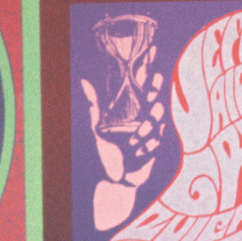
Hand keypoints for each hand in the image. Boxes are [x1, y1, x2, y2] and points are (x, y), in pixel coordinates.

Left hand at [80, 52, 165, 230]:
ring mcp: (152, 134)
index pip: (143, 90)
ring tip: (135, 139)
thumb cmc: (108, 152)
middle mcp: (144, 120)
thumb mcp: (98, 128)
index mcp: (133, 113)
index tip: (150, 62)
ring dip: (147, 126)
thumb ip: (94, 107)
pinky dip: (147, 145)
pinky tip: (138, 152)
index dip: (148, 76)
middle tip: (151, 86)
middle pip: (156, 100)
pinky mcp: (155, 148)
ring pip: (158, 119)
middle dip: (155, 92)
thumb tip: (83, 82)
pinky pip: (156, 141)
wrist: (115, 178)